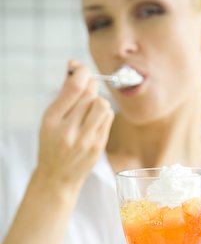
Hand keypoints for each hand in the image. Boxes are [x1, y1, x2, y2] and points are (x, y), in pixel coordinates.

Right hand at [36, 60, 113, 191]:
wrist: (58, 176)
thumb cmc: (51, 145)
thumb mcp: (49, 120)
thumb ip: (63, 95)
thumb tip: (75, 67)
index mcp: (52, 120)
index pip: (75, 87)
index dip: (82, 71)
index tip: (81, 69)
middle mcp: (69, 130)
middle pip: (90, 94)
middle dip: (90, 85)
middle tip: (86, 87)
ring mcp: (86, 140)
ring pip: (103, 105)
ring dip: (98, 100)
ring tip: (90, 106)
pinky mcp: (98, 146)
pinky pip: (108, 118)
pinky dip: (103, 113)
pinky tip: (95, 118)